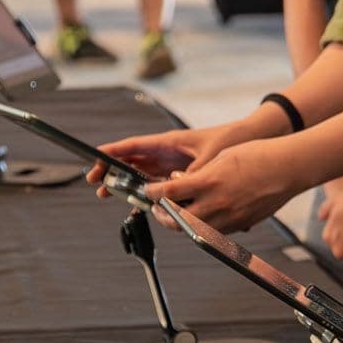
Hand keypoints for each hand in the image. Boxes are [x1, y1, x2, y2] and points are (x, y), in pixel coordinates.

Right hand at [88, 125, 227, 196]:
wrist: (247, 140)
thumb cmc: (228, 140)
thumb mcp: (208, 156)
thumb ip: (193, 173)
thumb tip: (180, 189)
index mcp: (168, 142)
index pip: (134, 145)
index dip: (112, 151)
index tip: (95, 157)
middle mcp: (166, 152)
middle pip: (131, 160)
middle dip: (111, 169)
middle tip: (95, 181)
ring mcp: (170, 164)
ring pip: (140, 173)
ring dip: (123, 182)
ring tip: (106, 193)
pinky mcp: (179, 175)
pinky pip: (155, 183)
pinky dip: (143, 191)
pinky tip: (135, 202)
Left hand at [156, 140, 304, 231]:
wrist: (289, 167)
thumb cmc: (259, 156)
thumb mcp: (221, 156)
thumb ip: (199, 172)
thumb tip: (183, 182)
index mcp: (209, 182)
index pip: (169, 193)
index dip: (153, 194)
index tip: (148, 191)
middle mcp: (216, 203)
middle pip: (176, 219)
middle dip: (162, 215)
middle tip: (157, 208)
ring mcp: (229, 217)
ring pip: (193, 230)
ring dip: (180, 223)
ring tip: (175, 214)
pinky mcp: (240, 224)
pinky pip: (213, 231)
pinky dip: (201, 225)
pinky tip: (200, 215)